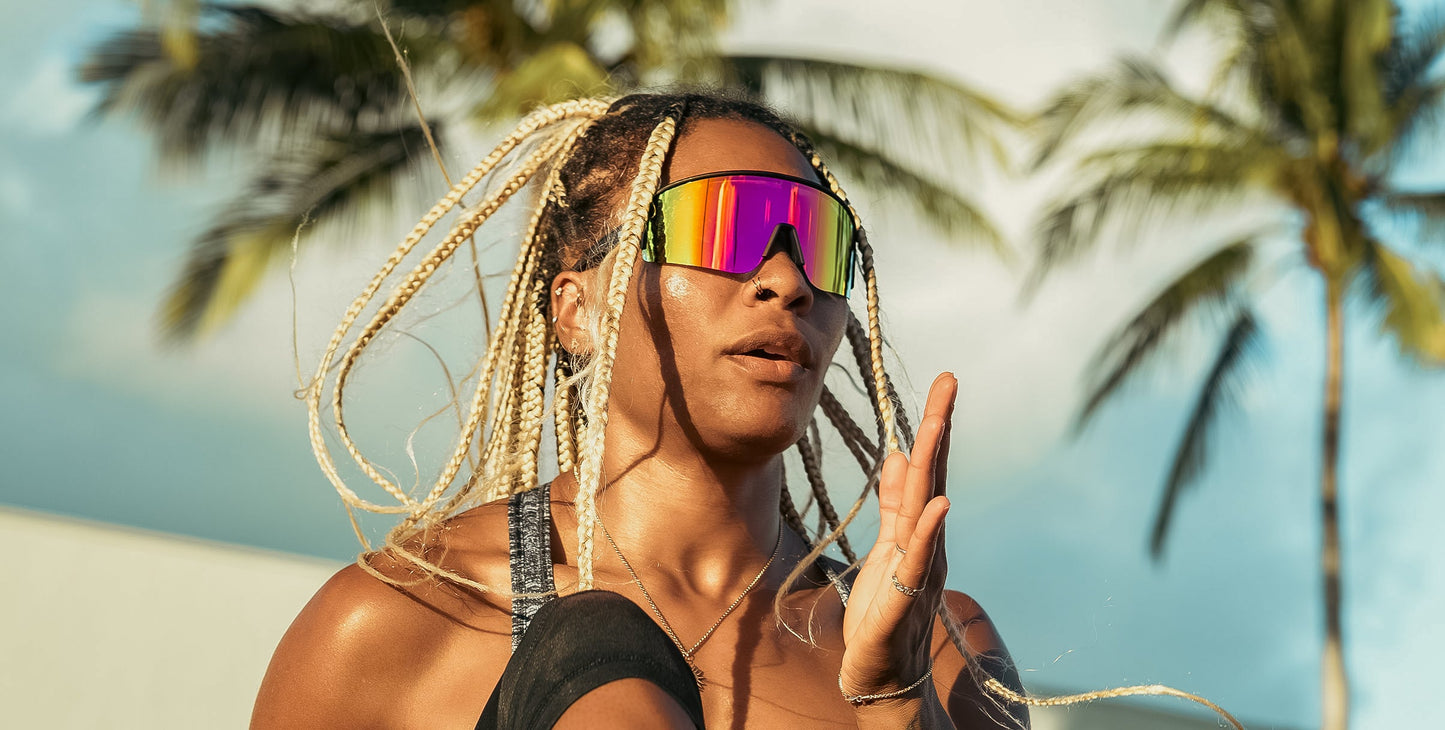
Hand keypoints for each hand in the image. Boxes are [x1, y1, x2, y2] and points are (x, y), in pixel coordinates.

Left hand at [839, 372, 955, 706]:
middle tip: (947, 382)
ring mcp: (919, 571)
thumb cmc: (884, 612)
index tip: (943, 382)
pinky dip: (928, 531)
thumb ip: (895, 504)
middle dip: (939, 429)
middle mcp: (928, 544)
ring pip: (926, 510)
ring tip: (936, 425)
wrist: (882, 676)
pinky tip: (938, 504)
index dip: (935, 426)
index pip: (930, 469)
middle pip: (934, 477)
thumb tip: (901, 454)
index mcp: (919, 530)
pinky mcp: (904, 600)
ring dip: (933, 467)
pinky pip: (917, 560)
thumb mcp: (886, 549)